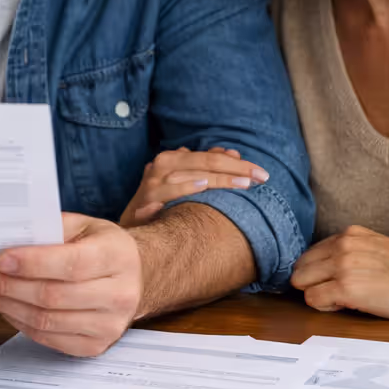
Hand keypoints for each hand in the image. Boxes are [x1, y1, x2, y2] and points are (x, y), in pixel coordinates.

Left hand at [0, 212, 142, 356]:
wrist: (135, 277)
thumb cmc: (102, 248)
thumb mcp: (83, 226)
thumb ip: (48, 230)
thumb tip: (2, 239)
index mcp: (117, 256)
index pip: (72, 264)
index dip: (33, 263)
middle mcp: (119, 294)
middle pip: (53, 296)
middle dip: (7, 286)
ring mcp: (109, 325)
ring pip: (46, 320)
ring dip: (6, 305)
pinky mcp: (95, 346)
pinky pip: (47, 338)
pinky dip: (19, 322)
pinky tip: (4, 306)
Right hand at [119, 146, 267, 226]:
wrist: (127, 235)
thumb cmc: (159, 207)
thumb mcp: (183, 185)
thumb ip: (206, 168)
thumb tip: (233, 153)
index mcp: (173, 159)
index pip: (211, 156)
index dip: (237, 163)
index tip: (261, 172)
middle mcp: (162, 165)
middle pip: (204, 161)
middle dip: (235, 168)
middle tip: (261, 177)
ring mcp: (153, 183)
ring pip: (191, 173)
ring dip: (218, 177)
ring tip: (243, 183)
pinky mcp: (144, 200)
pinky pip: (167, 191)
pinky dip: (184, 186)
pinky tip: (203, 185)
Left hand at [289, 226, 388, 321]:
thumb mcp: (379, 249)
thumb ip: (353, 253)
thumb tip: (332, 269)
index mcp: (351, 234)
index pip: (311, 253)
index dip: (319, 272)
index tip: (334, 283)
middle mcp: (342, 245)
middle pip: (300, 267)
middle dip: (313, 284)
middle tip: (337, 295)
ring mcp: (342, 265)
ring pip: (301, 283)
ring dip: (318, 295)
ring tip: (344, 301)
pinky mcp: (345, 288)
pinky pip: (312, 299)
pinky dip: (325, 307)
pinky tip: (347, 307)